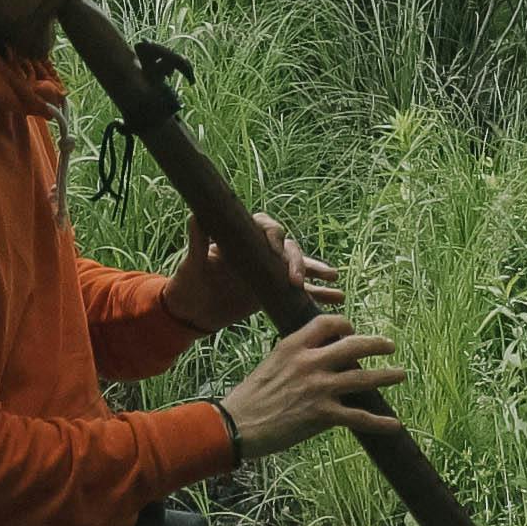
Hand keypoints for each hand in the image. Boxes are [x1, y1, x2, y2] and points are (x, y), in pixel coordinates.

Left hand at [161, 211, 338, 337]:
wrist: (192, 310)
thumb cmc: (189, 283)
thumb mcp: (192, 263)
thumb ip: (197, 241)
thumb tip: (196, 215)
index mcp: (243, 236)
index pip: (264, 227)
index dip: (272, 236)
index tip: (275, 250)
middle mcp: (260, 248)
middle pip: (286, 247)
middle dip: (296, 260)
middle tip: (295, 278)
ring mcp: (270, 269)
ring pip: (299, 266)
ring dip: (316, 271)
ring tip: (334, 279)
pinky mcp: (276, 289)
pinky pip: (302, 290)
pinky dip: (319, 293)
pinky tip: (337, 297)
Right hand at [214, 308, 403, 459]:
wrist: (237, 425)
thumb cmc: (250, 398)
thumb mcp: (271, 365)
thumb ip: (294, 357)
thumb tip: (315, 357)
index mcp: (293, 346)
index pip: (327, 323)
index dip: (345, 325)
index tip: (353, 331)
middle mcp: (309, 362)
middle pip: (354, 345)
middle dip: (376, 344)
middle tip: (389, 346)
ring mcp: (318, 388)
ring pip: (363, 378)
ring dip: (387, 376)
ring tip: (401, 374)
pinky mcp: (322, 415)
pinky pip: (359, 417)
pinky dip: (380, 421)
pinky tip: (394, 424)